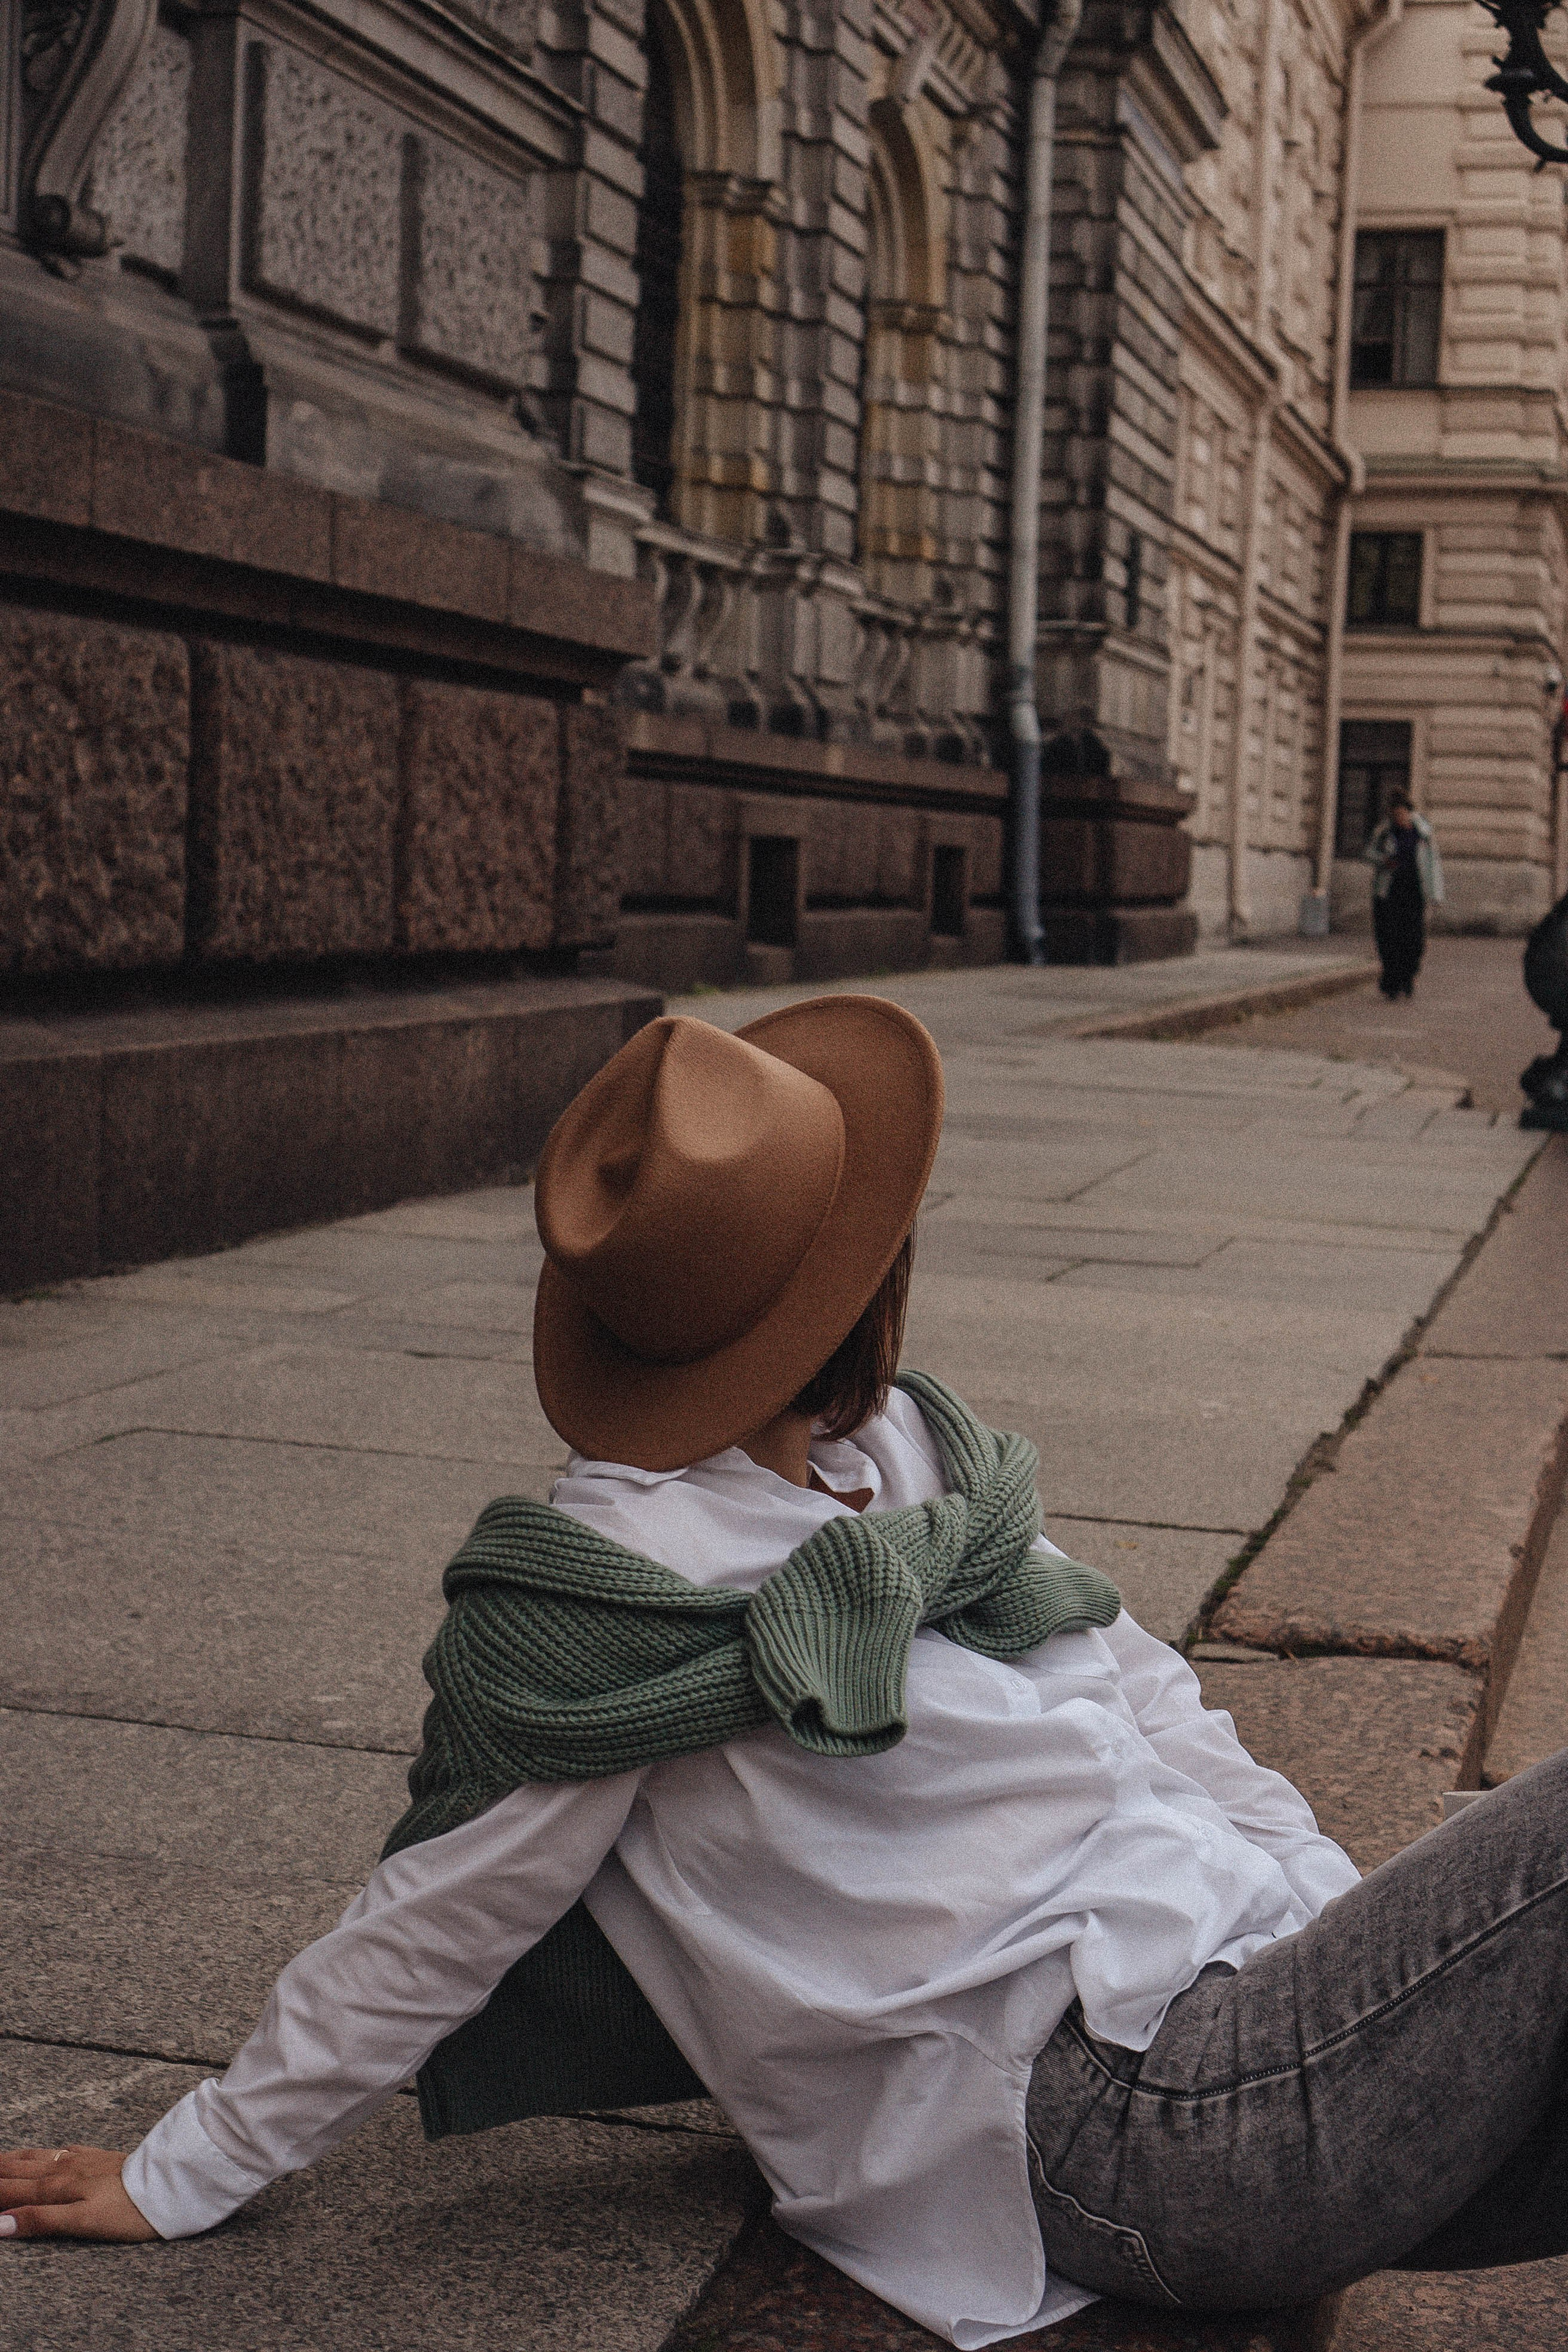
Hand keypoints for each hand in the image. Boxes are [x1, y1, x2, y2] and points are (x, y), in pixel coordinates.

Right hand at [0, 2145, 158, 2241]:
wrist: (170, 2184)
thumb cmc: (127, 2211)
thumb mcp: (81, 2222)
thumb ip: (40, 2220)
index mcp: (56, 2187)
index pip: (10, 2190)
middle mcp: (65, 2170)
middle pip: (20, 2171)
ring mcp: (83, 2162)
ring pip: (39, 2158)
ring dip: (14, 2160)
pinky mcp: (101, 2159)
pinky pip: (64, 2153)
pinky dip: (46, 2154)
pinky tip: (49, 2153)